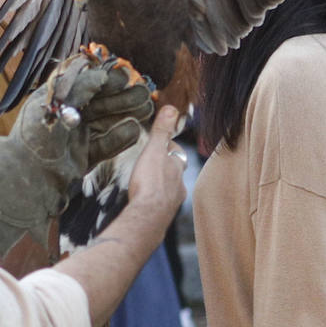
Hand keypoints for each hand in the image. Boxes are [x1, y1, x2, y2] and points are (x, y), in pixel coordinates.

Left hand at [0, 51, 153, 254]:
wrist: (29, 175)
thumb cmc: (38, 135)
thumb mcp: (58, 104)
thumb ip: (81, 87)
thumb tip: (104, 73)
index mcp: (58, 100)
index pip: (88, 85)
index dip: (108, 81)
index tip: (126, 78)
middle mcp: (68, 116)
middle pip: (102, 103)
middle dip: (124, 98)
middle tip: (145, 94)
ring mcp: (77, 137)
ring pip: (107, 122)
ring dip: (126, 114)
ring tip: (146, 109)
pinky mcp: (84, 156)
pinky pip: (106, 144)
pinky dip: (120, 137)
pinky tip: (135, 130)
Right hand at [124, 105, 187, 221]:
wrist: (147, 217)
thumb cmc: (150, 183)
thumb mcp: (154, 150)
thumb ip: (162, 131)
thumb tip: (172, 109)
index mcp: (176, 167)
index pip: (176, 153)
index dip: (169, 147)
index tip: (163, 143)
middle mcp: (179, 185)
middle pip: (175, 173)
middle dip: (167, 168)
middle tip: (155, 164)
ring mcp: (172, 203)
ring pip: (169, 190)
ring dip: (161, 186)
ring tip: (149, 184)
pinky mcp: (162, 217)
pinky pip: (160, 206)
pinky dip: (155, 202)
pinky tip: (146, 203)